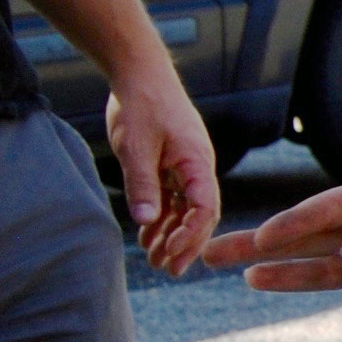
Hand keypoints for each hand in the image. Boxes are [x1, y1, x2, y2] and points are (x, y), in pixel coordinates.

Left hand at [105, 59, 220, 274]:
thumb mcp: (137, 147)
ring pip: (184, 209)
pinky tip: (146, 233)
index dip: (190, 235)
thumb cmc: (142, 104)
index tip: (171, 253)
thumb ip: (142, 185)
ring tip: (152, 258)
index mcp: (198, 163)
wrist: (139, 72)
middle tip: (167, 269)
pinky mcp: (171, 163)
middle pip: (199, 215)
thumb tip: (146, 221)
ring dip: (170, 233)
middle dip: (184, 244)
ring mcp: (185, 166)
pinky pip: (171, 197)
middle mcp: (197, 168)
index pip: (204, 209)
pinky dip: (160, 216)